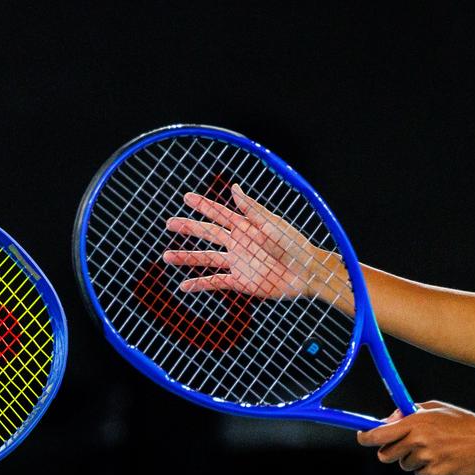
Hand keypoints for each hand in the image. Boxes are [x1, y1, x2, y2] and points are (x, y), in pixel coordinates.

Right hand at [160, 185, 347, 302]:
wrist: (307, 273)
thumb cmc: (295, 244)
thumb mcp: (273, 224)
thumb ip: (252, 209)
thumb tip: (234, 188)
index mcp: (247, 226)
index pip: (220, 213)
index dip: (203, 205)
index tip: (186, 197)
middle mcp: (238, 243)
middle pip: (208, 234)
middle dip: (189, 228)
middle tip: (169, 223)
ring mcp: (238, 263)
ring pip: (206, 258)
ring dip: (186, 257)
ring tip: (167, 256)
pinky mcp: (240, 282)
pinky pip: (215, 282)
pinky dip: (199, 284)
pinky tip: (183, 286)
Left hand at [355, 401, 474, 474]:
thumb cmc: (464, 423)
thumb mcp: (435, 408)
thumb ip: (409, 412)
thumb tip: (389, 419)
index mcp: (415, 423)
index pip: (379, 434)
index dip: (366, 437)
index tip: (362, 436)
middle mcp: (418, 441)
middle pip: (385, 454)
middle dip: (390, 451)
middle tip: (404, 446)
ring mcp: (426, 459)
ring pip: (403, 464)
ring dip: (412, 459)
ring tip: (433, 449)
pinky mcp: (434, 474)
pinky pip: (419, 474)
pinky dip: (426, 469)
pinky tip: (441, 459)